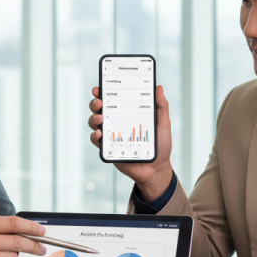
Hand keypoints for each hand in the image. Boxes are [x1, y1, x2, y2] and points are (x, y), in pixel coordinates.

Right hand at [88, 84, 173, 201]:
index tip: (99, 87)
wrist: (157, 168)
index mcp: (128, 113)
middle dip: (95, 102)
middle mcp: (117, 121)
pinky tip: (100, 133)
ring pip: (94, 122)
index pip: (113, 99)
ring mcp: (111, 134)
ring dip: (93, 118)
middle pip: (100, 108)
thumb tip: (159, 88)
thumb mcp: (163, 124)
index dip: (103, 91)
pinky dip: (95, 136)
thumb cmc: (160, 145)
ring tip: (100, 118)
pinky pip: (96, 140)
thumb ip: (162, 106)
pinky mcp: (108, 148)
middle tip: (99, 102)